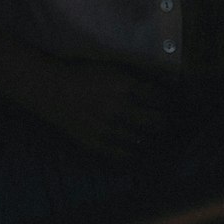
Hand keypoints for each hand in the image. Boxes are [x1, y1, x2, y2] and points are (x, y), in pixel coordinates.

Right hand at [27, 54, 171, 163]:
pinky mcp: (98, 143)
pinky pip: (123, 154)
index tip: (169, 103)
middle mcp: (120, 108)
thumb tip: (155, 87)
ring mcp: (109, 128)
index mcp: (124, 86)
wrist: (54, 91)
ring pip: (141, 139)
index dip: (166, 101)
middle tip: (167, 122)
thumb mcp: (111, 69)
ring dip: (151, 138)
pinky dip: (134, 153)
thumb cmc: (84, 75)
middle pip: (154, 121)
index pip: (157, 97)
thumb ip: (133, 78)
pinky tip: (139, 152)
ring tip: (156, 138)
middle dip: (163, 121)